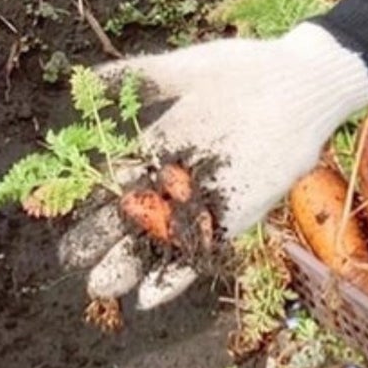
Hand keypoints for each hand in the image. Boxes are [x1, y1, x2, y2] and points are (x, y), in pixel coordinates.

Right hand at [59, 22, 367, 308]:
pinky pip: (204, 246)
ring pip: (163, 238)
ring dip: (136, 265)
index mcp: (161, 145)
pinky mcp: (239, 211)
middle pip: (134, 216)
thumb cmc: (246, 71)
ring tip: (107, 290)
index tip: (65, 224)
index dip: (90, 208)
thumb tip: (85, 80)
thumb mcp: (188, 71)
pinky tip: (152, 296)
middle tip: (78, 268)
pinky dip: (179, 272)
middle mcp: (180, 176)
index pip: (116, 183)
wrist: (302, 83)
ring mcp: (208, 196)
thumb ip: (140, 78)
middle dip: (106, 244)